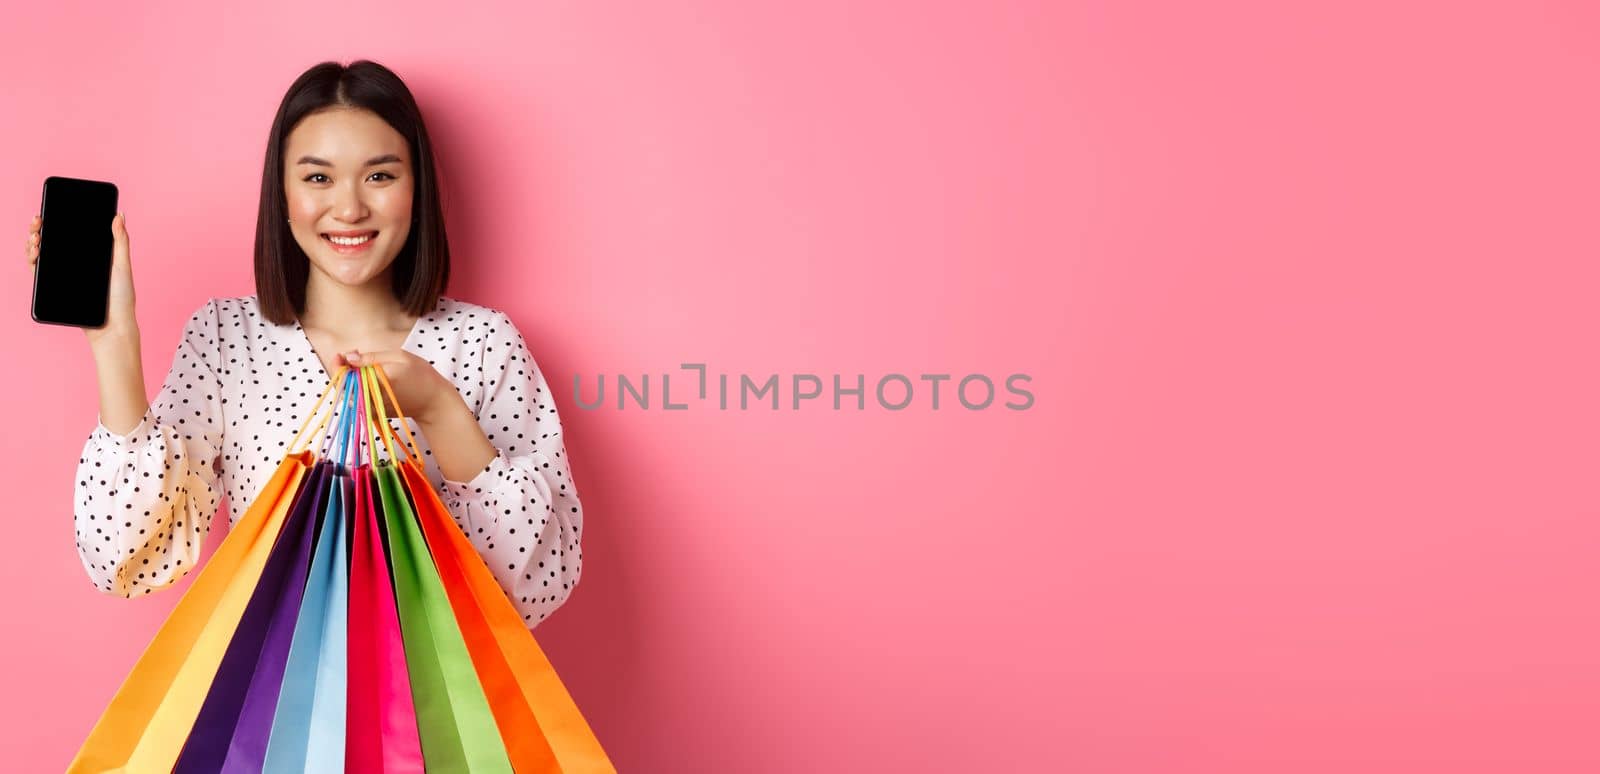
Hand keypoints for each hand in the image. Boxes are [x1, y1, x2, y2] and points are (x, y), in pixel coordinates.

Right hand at [25, 212, 138, 345]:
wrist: (112, 327)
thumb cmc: (122, 298)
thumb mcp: (123, 266)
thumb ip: (120, 241)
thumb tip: (118, 215)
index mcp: (91, 256)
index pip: (71, 234)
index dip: (57, 221)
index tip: (49, 211)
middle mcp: (76, 265)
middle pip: (53, 242)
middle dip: (40, 229)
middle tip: (38, 222)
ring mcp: (65, 277)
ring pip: (43, 256)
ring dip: (33, 244)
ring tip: (35, 238)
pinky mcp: (57, 290)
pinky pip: (40, 274)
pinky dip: (33, 262)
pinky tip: (34, 254)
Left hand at [339, 349, 459, 422]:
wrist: (434, 403)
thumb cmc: (421, 377)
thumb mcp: (400, 357)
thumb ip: (372, 357)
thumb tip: (349, 357)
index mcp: (377, 380)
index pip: (346, 375)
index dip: (338, 364)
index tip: (340, 355)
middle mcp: (371, 397)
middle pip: (343, 386)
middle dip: (343, 370)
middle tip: (352, 357)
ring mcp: (371, 408)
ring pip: (348, 394)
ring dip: (349, 379)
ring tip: (359, 366)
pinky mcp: (374, 413)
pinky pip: (356, 400)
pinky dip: (356, 388)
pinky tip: (366, 378)